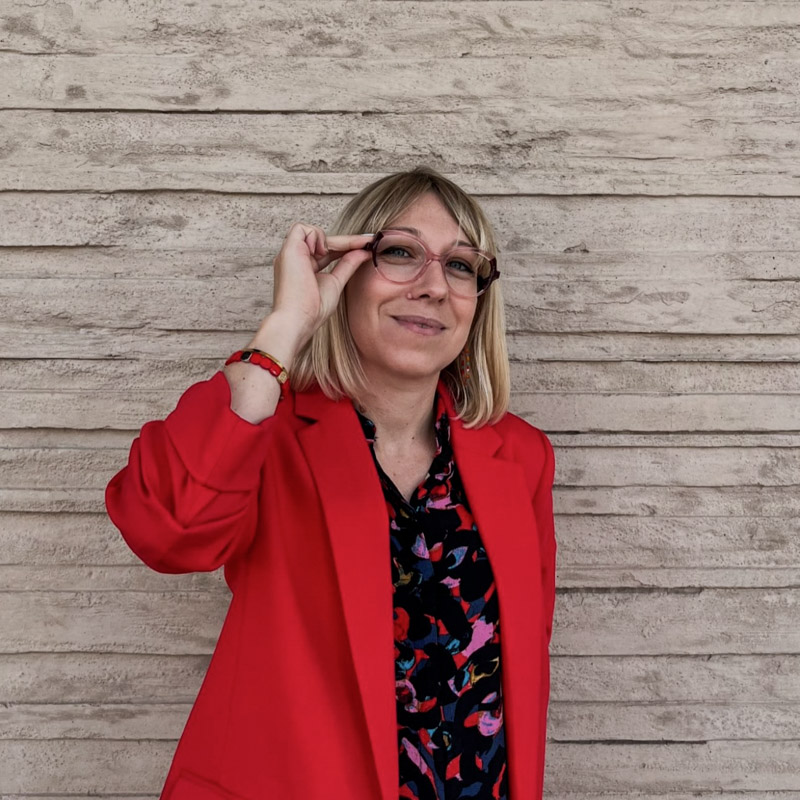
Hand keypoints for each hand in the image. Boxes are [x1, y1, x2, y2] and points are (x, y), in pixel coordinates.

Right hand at [269, 223, 373, 344]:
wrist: (299, 319)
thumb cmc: (313, 309)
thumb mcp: (336, 282)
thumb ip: (348, 265)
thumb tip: (363, 251)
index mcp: (305, 267)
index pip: (329, 251)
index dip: (347, 247)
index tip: (367, 244)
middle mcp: (296, 259)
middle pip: (325, 241)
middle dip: (348, 240)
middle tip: (369, 240)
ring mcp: (291, 253)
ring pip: (312, 231)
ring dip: (328, 241)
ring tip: (330, 257)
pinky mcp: (288, 249)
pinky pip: (301, 228)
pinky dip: (314, 236)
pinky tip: (320, 253)